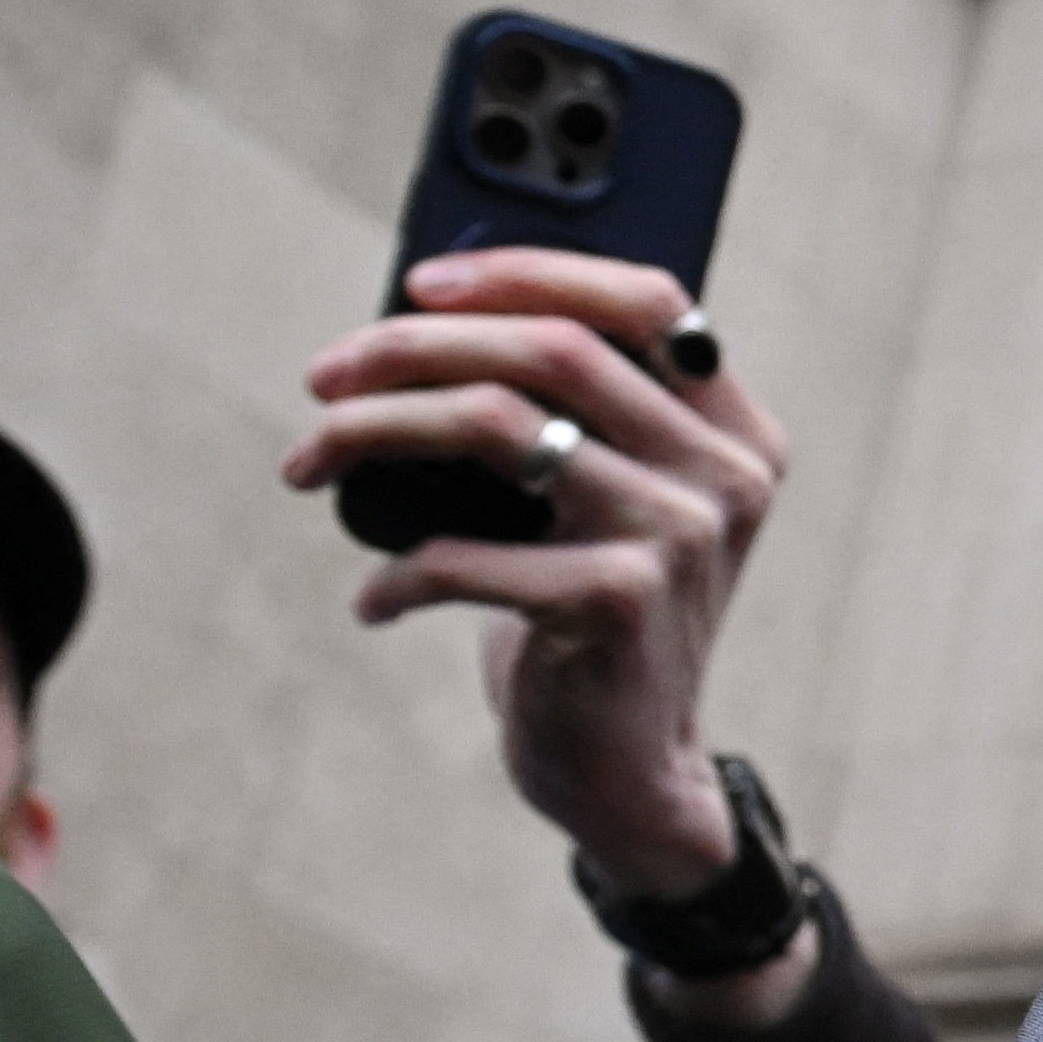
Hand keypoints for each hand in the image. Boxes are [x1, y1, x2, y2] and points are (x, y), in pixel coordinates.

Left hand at [278, 251, 801, 1024]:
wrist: (627, 769)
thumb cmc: (588, 618)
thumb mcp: (599, 503)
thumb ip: (567, 416)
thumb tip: (420, 321)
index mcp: (732, 434)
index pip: (649, 299)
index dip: (528, 272)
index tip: (419, 284)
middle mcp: (725, 477)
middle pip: (552, 347)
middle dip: (411, 344)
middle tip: (324, 377)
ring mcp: (680, 539)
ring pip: (498, 424)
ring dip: (372, 431)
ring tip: (310, 460)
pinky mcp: (620, 604)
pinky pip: (464, 552)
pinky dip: (396, 572)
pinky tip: (377, 599)